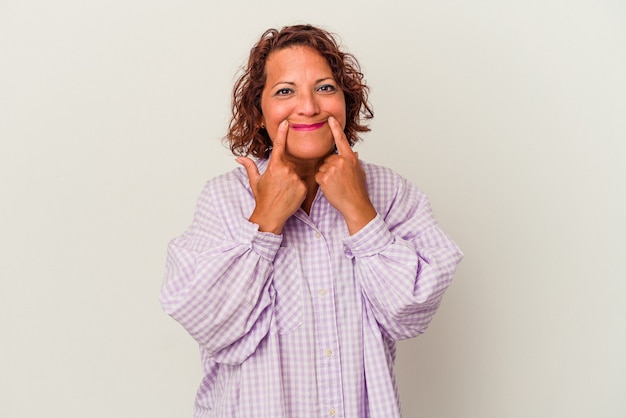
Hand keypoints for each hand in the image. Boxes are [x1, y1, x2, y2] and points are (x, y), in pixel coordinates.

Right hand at [236, 120, 306, 233]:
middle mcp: (285, 170)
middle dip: (286, 171)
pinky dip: (298, 187)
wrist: (271, 215)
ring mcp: (295, 178)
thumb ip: (249, 166)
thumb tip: (238, 158)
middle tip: (279, 184)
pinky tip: (291, 195)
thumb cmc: (262, 198)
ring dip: (292, 179)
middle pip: (289, 163)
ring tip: (284, 191)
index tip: (286, 122)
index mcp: (273, 166)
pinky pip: (303, 182)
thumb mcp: (255, 181)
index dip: (282, 133)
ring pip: (296, 173)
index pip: (278, 145)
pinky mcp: (303, 187)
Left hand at [315, 116, 376, 234]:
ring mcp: (332, 169)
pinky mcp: (324, 177)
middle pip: (328, 159)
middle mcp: (341, 161)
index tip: (330, 118)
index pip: (341, 140)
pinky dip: (322, 183)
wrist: (355, 204)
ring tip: (336, 185)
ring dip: (326, 176)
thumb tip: (355, 153)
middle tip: (339, 180)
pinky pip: (318, 176)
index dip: (335, 128)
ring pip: (322, 168)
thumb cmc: (358, 190)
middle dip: (330, 168)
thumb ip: (355, 161)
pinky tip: (331, 188)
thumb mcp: (360, 172)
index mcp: (350, 158)